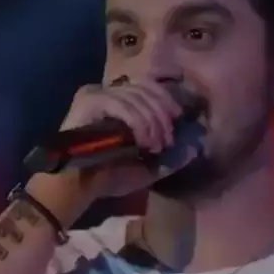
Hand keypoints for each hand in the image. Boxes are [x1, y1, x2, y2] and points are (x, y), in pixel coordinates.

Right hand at [58, 78, 197, 198]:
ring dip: (152, 122)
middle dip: (162, 114)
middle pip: (145, 88)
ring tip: (155, 146)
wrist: (77, 188)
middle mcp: (105, 91)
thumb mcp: (147, 168)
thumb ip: (170, 157)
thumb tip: (196, 147)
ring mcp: (95, 93)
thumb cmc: (107, 178)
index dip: (166, 99)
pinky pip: (121, 103)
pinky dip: (137, 122)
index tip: (178, 118)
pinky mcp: (88, 100)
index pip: (148, 85)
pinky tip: (142, 142)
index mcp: (117, 101)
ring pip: (136, 96)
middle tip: (167, 141)